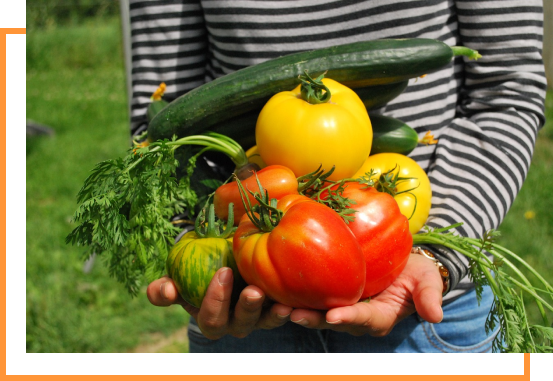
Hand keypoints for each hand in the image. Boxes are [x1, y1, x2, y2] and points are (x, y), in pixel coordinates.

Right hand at [146, 267, 292, 339]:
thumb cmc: (197, 272)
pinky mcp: (276, 310)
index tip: (223, 272)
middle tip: (252, 290)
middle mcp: (234, 323)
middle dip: (246, 308)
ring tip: (281, 302)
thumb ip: (165, 288)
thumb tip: (165, 290)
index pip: (210, 318)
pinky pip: (284, 312)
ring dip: (272, 314)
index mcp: (210, 318)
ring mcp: (257, 318)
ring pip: (265, 322)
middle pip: (239, 324)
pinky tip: (295, 299)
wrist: (224, 264)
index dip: (215, 300)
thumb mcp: (178, 278)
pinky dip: (291, 308)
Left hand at [288, 253, 443, 336]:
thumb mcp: (427, 280)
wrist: (402, 262)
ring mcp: (342, 306)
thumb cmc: (415, 271)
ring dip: (299, 310)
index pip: (364, 319)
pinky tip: (278, 287)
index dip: (349, 318)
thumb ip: (429, 296)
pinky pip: (313, 297)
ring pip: (318, 312)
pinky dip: (297, 294)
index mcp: (380, 316)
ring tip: (279, 306)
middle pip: (334, 321)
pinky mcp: (330, 294)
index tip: (334, 316)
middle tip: (294, 314)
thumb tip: (436, 315)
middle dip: (315, 319)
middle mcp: (357, 317)